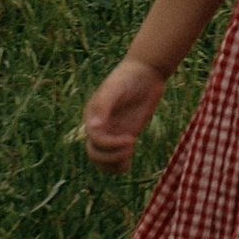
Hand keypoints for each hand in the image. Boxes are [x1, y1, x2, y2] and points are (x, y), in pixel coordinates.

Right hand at [82, 56, 166, 172]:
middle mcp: (99, 126)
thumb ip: (103, 106)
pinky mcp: (124, 134)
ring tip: (127, 163)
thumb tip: (92, 127)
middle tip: (130, 150)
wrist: (146, 72)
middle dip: (110, 158)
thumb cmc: (128, 77)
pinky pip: (115, 156)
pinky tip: (128, 164)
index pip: (94, 139)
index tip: (131, 139)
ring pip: (102, 159)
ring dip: (112, 165)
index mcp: (92, 115)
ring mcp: (112, 131)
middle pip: (94, 153)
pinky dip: (118, 165)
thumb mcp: (115, 88)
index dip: (110, 144)